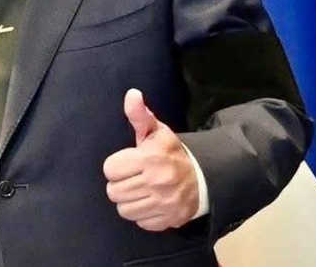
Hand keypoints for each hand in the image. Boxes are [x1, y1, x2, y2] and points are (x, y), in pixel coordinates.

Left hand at [102, 89, 197, 231]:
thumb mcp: (156, 131)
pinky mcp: (170, 219)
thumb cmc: (172, 153)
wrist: (205, 177)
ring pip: (124, 209)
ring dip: (130, 201)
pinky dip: (144, 215)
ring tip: (141, 191)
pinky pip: (140, 222)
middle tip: (134, 179)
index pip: (110, 170)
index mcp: (150, 158)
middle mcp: (157, 182)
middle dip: (121, 185)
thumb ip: (139, 115)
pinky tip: (151, 203)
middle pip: (113, 192)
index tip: (127, 164)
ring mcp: (164, 203)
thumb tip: (132, 94)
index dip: (116, 167)